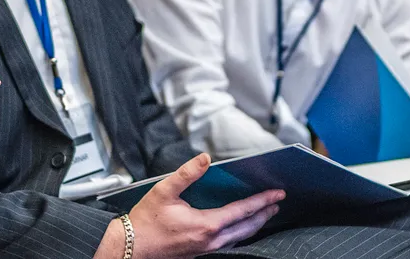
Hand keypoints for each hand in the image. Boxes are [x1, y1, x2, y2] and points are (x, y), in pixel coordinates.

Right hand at [93, 153, 283, 258]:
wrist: (132, 248)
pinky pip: (229, 243)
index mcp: (206, 225)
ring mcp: (206, 249)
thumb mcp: (164, 191)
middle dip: (264, 213)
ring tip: (265, 214)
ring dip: (254, 224)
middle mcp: (211, 240)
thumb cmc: (146, 221)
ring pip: (240, 237)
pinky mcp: (200, 252)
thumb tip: (204, 159)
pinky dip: (241, 233)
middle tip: (277, 202)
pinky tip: (240, 228)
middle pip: (247, 227)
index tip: (277, 193)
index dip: (262, 201)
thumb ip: (187, 174)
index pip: (243, 211)